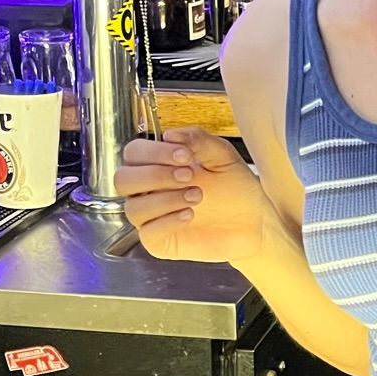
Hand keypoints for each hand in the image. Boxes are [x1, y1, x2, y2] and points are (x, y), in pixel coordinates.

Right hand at [113, 127, 271, 264]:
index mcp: (158, 164)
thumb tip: (170, 134)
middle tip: (188, 175)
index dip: (154, 152)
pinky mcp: (159, 241)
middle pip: (122, 179)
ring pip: (134, 208)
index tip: (184, 155)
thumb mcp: (223, 157)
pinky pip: (147, 233)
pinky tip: (189, 215)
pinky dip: (167, 222)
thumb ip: (199, 141)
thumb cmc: (235, 187)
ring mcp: (151, 217)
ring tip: (197, 195)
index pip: (134, 153)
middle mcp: (148, 190)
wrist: (254, 222)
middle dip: (154, 175)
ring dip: (165, 199)